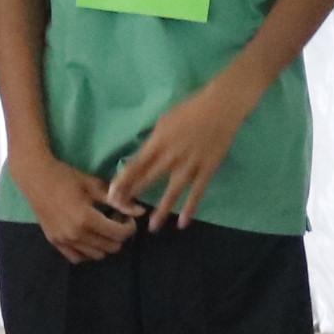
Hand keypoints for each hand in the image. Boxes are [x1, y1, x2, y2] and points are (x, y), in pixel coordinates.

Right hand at [13, 151, 135, 264]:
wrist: (36, 177)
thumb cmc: (66, 177)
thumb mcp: (94, 185)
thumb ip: (118, 200)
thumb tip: (140, 211)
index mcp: (87, 219)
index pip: (119, 234)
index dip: (130, 227)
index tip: (128, 217)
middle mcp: (76, 234)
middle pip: (111, 247)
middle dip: (119, 235)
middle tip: (116, 221)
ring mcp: (64, 241)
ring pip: (96, 255)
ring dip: (105, 244)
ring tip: (102, 228)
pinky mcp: (55, 242)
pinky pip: (77, 257)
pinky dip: (87, 252)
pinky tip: (89, 238)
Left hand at [107, 82, 251, 230]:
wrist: (221, 106)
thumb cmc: (191, 108)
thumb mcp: (166, 119)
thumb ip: (155, 139)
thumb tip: (144, 154)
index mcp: (159, 141)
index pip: (136, 164)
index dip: (124, 180)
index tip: (112, 194)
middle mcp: (172, 155)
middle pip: (149, 178)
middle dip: (134, 195)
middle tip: (123, 212)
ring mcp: (190, 163)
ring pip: (173, 191)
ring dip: (162, 209)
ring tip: (152, 227)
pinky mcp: (207, 169)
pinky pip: (197, 192)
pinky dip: (191, 208)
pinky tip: (183, 223)